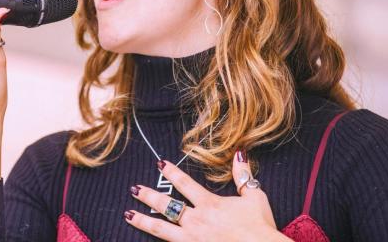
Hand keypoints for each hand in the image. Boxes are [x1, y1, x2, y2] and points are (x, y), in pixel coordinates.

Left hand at [124, 152, 289, 241]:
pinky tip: (146, 240)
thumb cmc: (259, 226)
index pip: (184, 184)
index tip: (159, 164)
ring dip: (143, 220)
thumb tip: (239, 154)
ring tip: (128, 215)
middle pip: (166, 205)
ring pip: (161, 228)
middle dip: (148, 196)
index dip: (171, 172)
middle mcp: (196, 221)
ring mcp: (192, 240)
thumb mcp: (254, 196)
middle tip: (134, 189)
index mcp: (209, 204)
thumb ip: (242, 176)